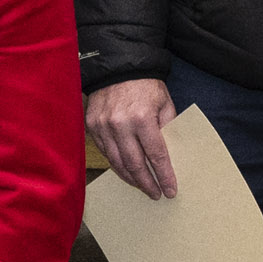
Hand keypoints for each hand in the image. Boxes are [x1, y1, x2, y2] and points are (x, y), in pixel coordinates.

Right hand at [86, 77, 177, 200]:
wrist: (119, 66)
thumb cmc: (146, 85)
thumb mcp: (165, 104)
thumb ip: (167, 129)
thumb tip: (169, 156)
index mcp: (142, 118)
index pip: (156, 156)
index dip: (164, 176)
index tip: (170, 190)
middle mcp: (120, 125)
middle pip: (134, 165)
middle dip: (147, 183)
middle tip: (155, 194)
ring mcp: (103, 126)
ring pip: (117, 163)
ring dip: (131, 178)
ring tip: (142, 186)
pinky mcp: (92, 126)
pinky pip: (106, 152)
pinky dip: (117, 164)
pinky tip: (126, 171)